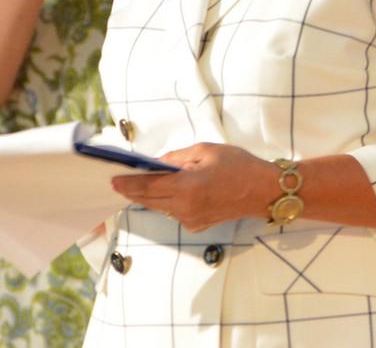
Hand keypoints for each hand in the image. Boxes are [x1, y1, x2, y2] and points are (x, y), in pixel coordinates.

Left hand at [110, 143, 273, 232]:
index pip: (148, 186)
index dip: (128, 183)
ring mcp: (190, 219)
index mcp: (186, 187)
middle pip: (148, 201)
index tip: (113, 180)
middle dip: (133, 191)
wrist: (262, 190)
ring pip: (160, 208)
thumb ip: (178, 157)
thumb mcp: (207, 151)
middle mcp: (184, 207)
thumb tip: (158, 164)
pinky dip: (167, 202)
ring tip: (143, 184)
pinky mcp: (196, 225)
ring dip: (150, 197)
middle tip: (120, 182)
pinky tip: (170, 192)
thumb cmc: (239, 166)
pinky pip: (173, 213)